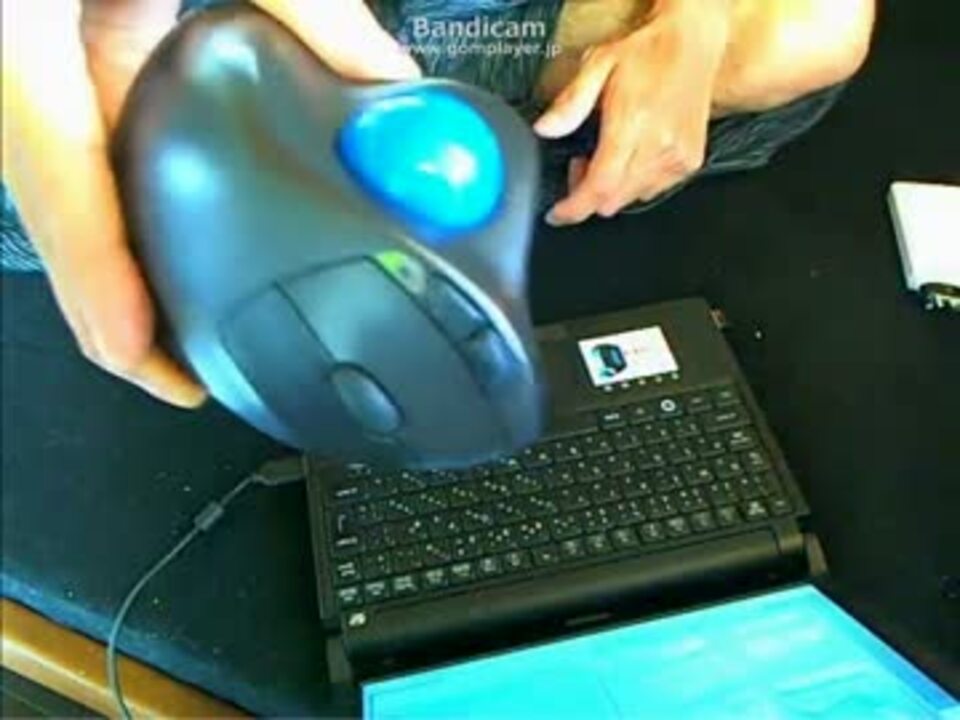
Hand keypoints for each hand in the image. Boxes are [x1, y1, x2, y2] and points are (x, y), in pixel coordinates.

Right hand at [1, 0, 419, 406]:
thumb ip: (302, 5)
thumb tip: (392, 87)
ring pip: (81, 190)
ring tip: (211, 314)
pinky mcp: (54, 56)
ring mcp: (32, 70)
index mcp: (26, 44)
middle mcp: (18, 70)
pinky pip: (94, 146)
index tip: (159, 368)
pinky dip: (143, 194)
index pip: (63, 203)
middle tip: (206, 358)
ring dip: (141, 258)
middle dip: (136, 301)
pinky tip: (197, 218)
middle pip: (73, 219)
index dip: (108, 303)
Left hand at [534, 2, 730, 225]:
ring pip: (630, 199)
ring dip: (611, 189)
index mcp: (633, 123)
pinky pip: (651, 191)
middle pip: (613, 200)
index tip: (557, 214)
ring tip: (607, 155)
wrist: (694, 44)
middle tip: (580, 163)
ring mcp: (678, 158)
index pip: (601, 185)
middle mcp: (660, 145)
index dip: (575, 208)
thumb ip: (570, 102)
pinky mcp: (689, 163)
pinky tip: (629, 156)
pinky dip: (633, 183)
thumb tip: (545, 129)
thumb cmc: (649, 53)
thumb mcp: (598, 64)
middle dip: (587, 194)